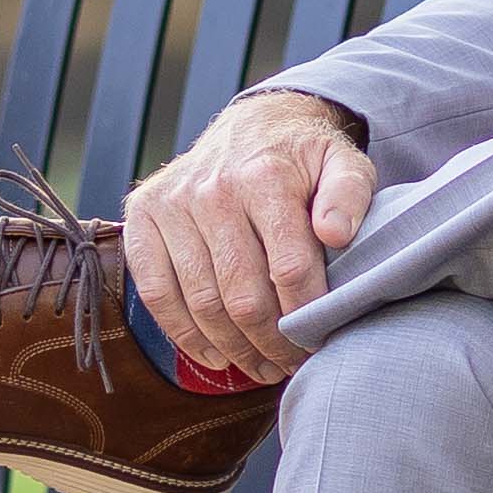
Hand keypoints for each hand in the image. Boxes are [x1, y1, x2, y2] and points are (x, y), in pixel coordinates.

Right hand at [121, 90, 376, 384]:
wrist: (252, 124)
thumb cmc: (303, 157)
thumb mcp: (344, 162)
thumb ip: (350, 195)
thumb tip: (336, 234)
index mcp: (266, 176)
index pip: (290, 269)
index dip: (308, 317)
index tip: (322, 341)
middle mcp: (212, 190)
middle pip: (243, 295)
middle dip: (273, 343)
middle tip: (292, 365)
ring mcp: (172, 204)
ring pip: (201, 302)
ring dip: (234, 350)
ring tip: (261, 368)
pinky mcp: (142, 216)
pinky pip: (156, 292)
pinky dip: (183, 335)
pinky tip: (214, 356)